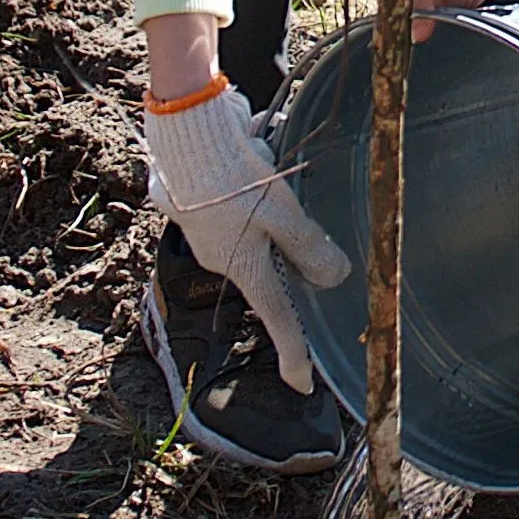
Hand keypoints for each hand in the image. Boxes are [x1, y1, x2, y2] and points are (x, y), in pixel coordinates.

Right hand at [146, 83, 351, 391]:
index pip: (277, 319)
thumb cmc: (234, 177)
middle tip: (295, 217)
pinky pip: (233, 209)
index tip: (304, 384)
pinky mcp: (200, 206)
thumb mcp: (282, 213)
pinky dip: (249, 194)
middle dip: (285, 245)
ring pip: (252, 234)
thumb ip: (308, 247)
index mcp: (243, 267)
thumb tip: (334, 278)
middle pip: (268, 268)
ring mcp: (206, 233)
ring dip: (267, 210)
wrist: (184, 134)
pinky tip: (252, 164)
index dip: (294, 353)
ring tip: (267, 174)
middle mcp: (221, 258)